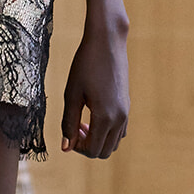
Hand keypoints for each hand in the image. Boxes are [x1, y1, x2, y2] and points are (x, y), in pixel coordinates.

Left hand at [61, 0, 129, 158]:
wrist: (107, 42)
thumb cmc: (85, 65)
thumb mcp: (71, 94)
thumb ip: (68, 123)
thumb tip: (66, 148)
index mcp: (105, 117)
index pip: (93, 151)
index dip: (77, 148)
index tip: (68, 132)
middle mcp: (120, 118)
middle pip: (105, 151)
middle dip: (88, 145)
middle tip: (74, 127)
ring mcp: (126, 112)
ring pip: (114, 143)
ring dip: (98, 139)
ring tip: (82, 121)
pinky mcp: (127, 105)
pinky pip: (120, 130)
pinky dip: (107, 131)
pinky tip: (93, 114)